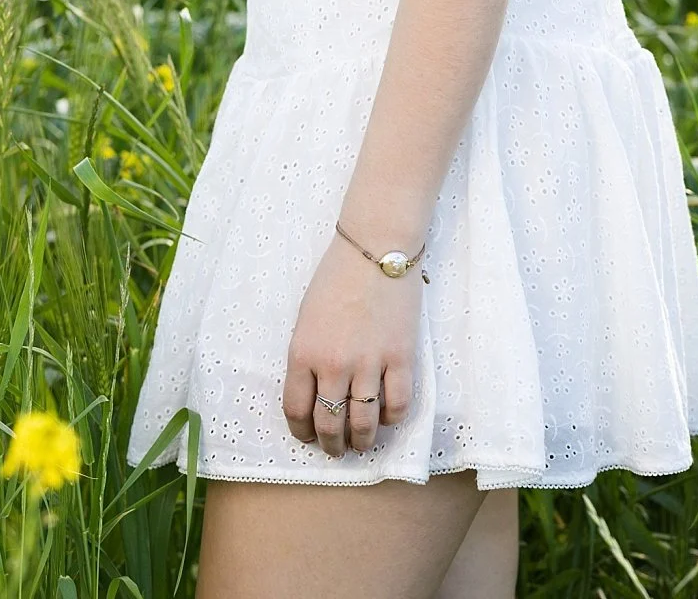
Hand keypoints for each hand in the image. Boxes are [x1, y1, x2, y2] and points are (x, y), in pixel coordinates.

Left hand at [282, 233, 420, 457]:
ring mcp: (369, 364)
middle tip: (337, 449)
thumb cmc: (336, 277)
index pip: (297, 411)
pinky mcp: (401, 358)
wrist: (376, 248)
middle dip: (332, 444)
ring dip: (362, 441)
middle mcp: (333, 365)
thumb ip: (308, 356)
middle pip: (330, 424)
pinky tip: (388, 417)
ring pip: (364, 423)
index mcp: (303, 353)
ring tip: (362, 443)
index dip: (302, 432)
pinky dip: (393, 419)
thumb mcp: (306, 317)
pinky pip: (397, 405)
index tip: (309, 436)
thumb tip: (316, 392)